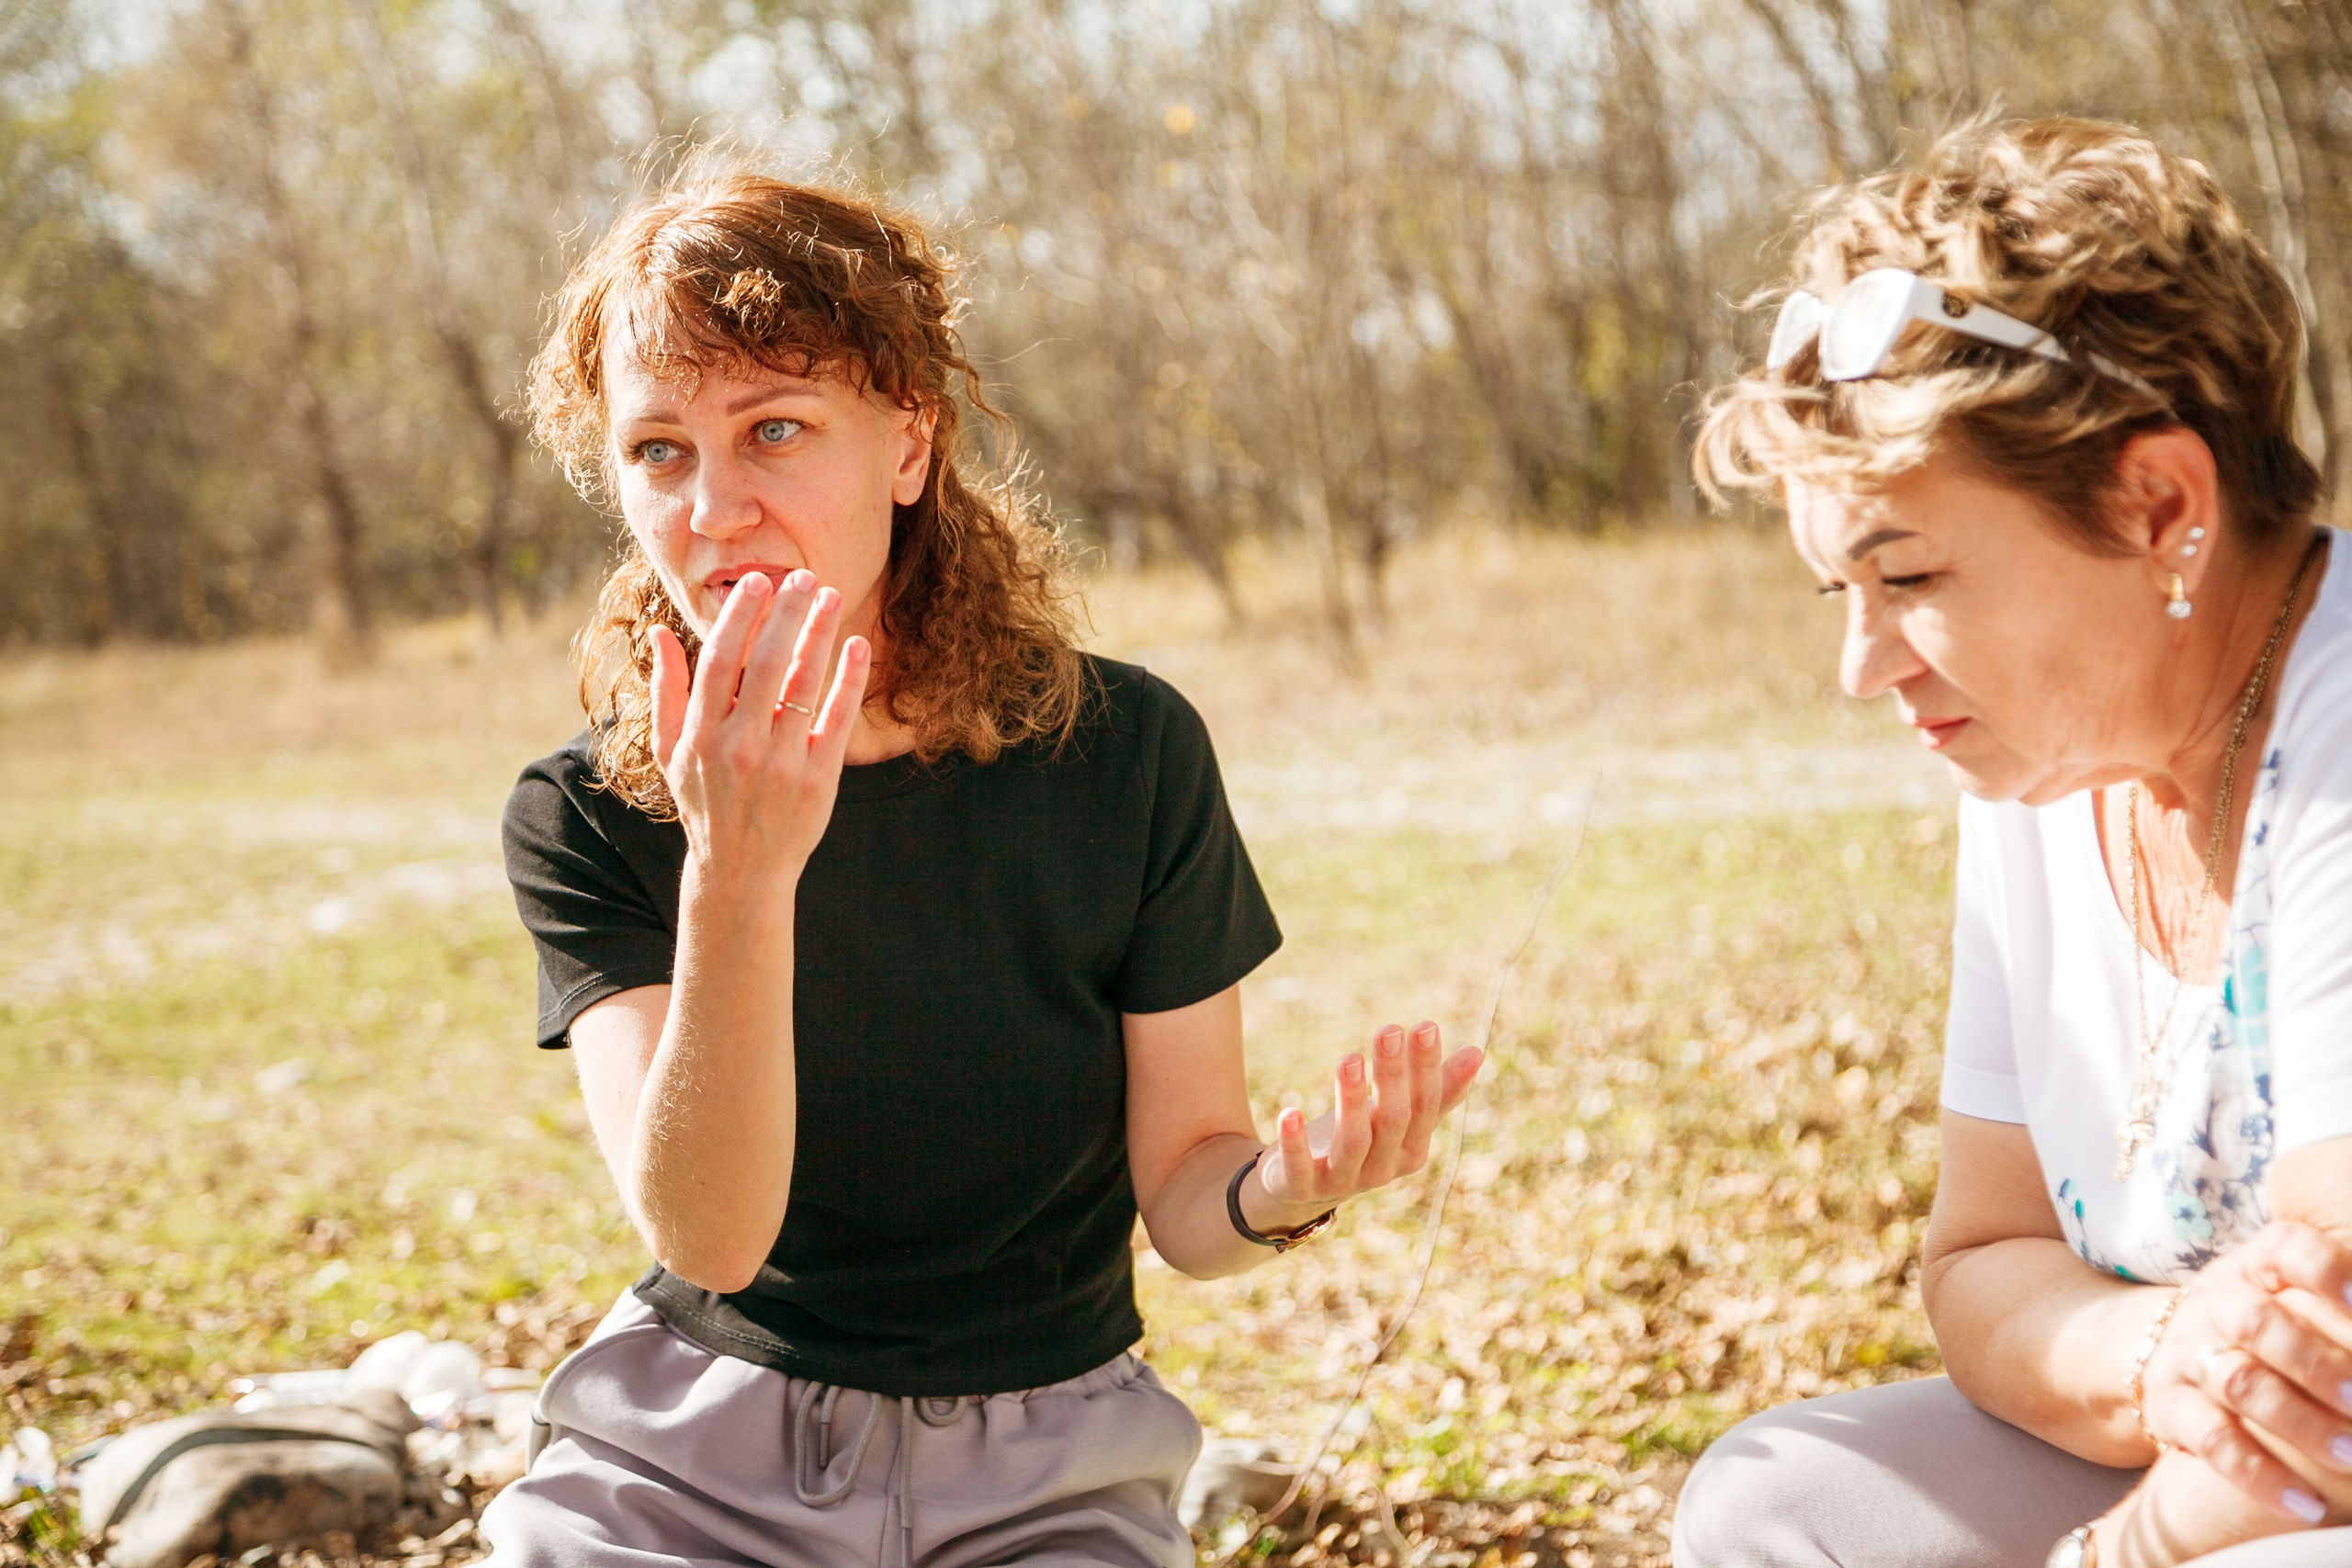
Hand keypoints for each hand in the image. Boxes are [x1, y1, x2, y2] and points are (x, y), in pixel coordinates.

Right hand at [649, 570, 869, 880]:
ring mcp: (781, 764)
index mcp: (700, 735)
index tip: (757, 581)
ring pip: (804, 684)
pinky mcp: (818, 781)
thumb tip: (659, 631)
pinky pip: (837, 720)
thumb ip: (666, 690)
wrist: (740, 870)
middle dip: (786, 613)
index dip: (739, 616)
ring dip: (819, 633)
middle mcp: (739, 747)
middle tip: (803, 576)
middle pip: (767, 663)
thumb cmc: (703, 801)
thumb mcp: (670, 751)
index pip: (720, 660)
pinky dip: (849, 680)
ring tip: (830, 597)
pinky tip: (857, 646)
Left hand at [1256, 1022, 1482, 1208]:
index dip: (1426, 1069)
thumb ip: (1436, 1091)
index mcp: (1411, 1150)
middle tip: (1389, 1031)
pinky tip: (1290, 1112)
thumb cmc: (1362, 1140)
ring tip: (1349, 1058)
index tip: (1424, 1025)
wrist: (1305, 1188)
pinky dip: (1295, 1142)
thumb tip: (1477, 1052)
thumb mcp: (1397, 1117)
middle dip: (1392, 1076)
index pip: (1425, 1106)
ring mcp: (1343, 1181)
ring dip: (1351, 1101)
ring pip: (1354, 1142)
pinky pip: (1301, 1167)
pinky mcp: (1302, 1186)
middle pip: (1393, 1120)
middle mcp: (1383, 1169)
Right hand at [2141, 1219, 2351, 1522]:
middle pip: (2257, 1322)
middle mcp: (2215, 1304)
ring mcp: (2187, 1353)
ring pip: (2238, 1383)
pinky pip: (2210, 1440)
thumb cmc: (2258, 1328)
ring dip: (2299, 1422)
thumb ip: (2338, 1311)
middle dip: (2316, 1362)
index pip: (2287, 1251)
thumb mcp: (2286, 1297)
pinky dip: (2259, 1474)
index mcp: (2254, 1268)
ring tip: (2350, 1456)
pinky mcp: (2169, 1406)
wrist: (2161, 1352)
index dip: (2326, 1271)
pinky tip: (2306, 1503)